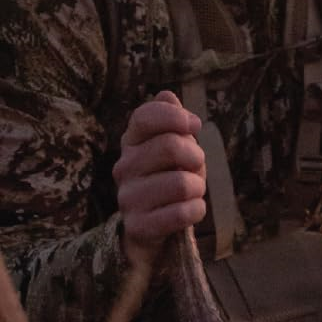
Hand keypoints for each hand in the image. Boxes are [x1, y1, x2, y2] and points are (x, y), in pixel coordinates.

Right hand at [113, 90, 206, 266]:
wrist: (154, 226)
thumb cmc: (170, 176)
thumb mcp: (175, 145)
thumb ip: (173, 120)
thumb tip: (167, 95)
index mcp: (131, 142)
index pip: (144, 116)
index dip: (176, 117)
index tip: (194, 126)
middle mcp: (123, 167)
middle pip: (170, 145)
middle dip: (196, 156)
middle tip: (195, 167)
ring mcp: (127, 198)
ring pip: (182, 183)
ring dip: (198, 187)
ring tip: (190, 191)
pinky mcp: (138, 226)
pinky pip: (183, 213)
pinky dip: (196, 210)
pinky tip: (189, 210)